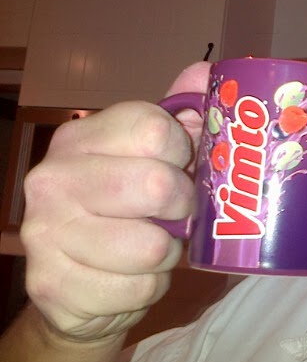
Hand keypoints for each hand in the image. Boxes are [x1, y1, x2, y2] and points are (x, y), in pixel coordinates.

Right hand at [20, 62, 210, 342]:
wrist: (79, 284)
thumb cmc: (128, 209)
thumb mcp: (153, 155)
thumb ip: (179, 113)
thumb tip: (206, 71)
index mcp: (81, 138)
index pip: (154, 129)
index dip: (185, 152)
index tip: (182, 165)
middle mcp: (53, 179)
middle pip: (156, 186)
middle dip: (183, 205)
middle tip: (178, 212)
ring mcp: (45, 234)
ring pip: (151, 247)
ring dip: (168, 253)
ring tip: (155, 246)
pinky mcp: (53, 287)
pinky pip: (139, 290)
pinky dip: (151, 287)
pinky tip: (134, 275)